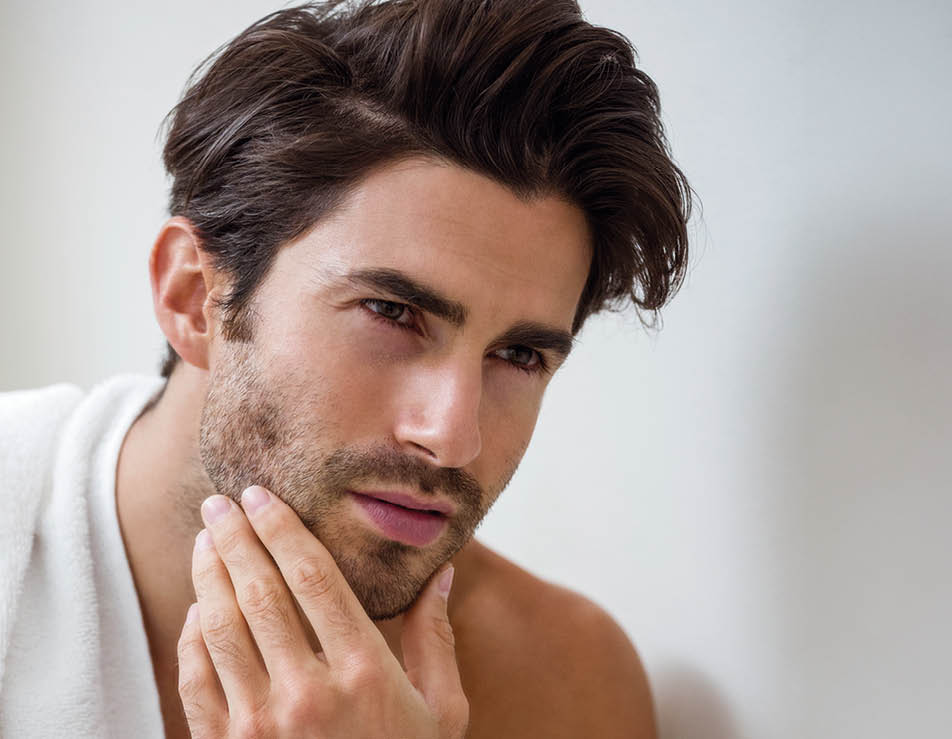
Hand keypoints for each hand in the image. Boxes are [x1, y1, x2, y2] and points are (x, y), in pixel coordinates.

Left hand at [177, 485, 468, 737]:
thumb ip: (436, 638)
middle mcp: (306, 694)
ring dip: (207, 575)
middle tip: (220, 502)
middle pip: (258, 592)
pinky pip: (196, 679)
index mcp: (364, 673)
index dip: (282, 528)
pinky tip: (199, 608)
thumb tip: (443, 572)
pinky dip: (192, 636)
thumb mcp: (443, 711)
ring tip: (206, 540)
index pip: (311, 578)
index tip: (262, 496)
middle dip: (234, 538)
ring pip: (219, 627)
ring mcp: (260, 726)